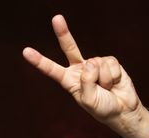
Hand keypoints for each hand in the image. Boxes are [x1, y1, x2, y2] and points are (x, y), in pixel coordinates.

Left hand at [23, 14, 148, 137]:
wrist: (122, 109)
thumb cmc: (101, 108)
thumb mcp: (88, 100)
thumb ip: (86, 82)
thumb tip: (90, 62)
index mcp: (68, 80)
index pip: (51, 69)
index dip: (39, 61)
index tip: (26, 52)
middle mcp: (79, 69)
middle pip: (70, 48)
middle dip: (63, 33)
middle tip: (56, 18)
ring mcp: (94, 63)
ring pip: (95, 64)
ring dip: (103, 80)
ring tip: (106, 88)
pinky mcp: (109, 61)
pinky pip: (109, 64)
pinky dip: (112, 76)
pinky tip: (113, 82)